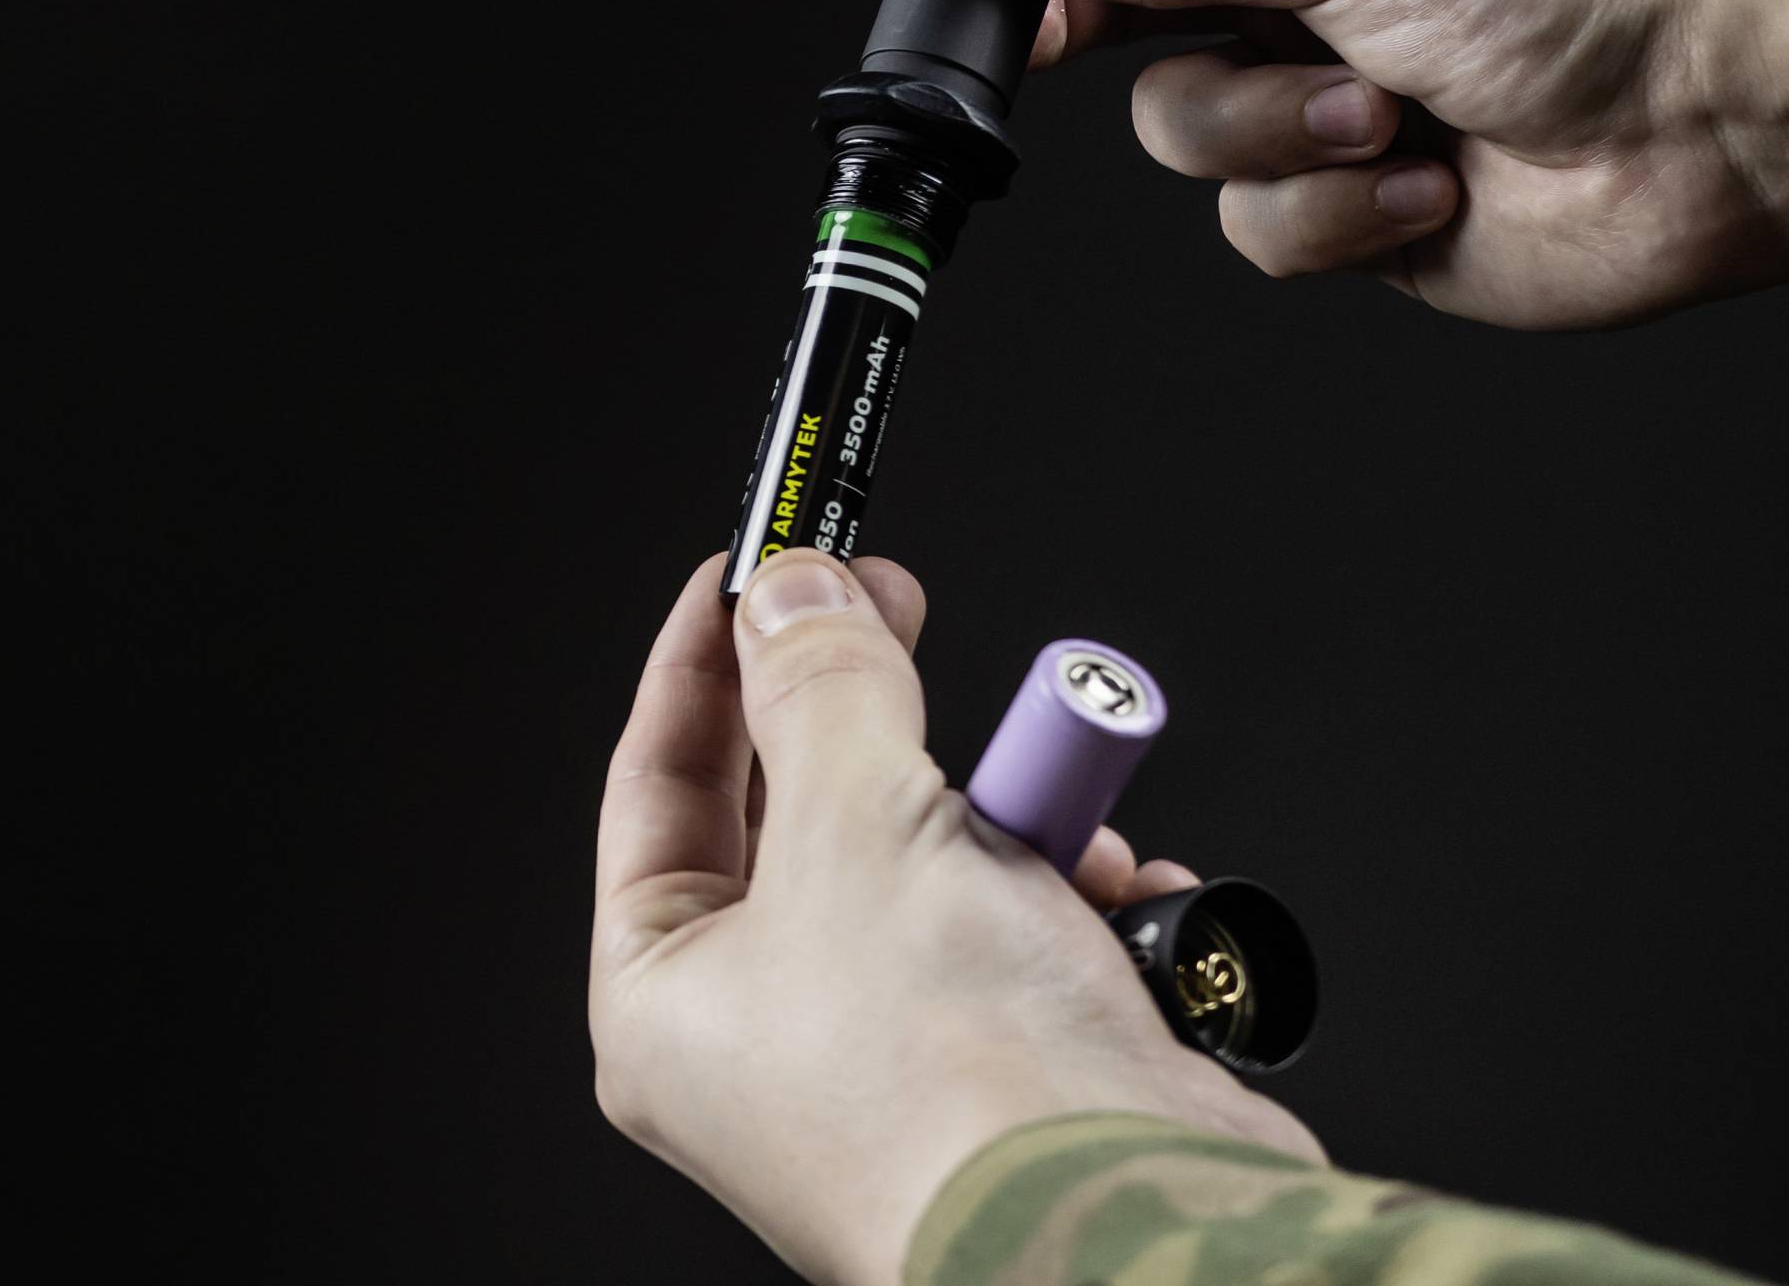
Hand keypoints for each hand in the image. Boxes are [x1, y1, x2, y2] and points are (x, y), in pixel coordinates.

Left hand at [589, 550, 1312, 1284]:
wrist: (1131, 1225)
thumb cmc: (955, 1084)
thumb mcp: (860, 821)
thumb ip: (823, 685)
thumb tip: (792, 593)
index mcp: (668, 999)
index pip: (658, 784)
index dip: (704, 660)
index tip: (754, 567)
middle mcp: (767, 1036)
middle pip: (804, 810)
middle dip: (875, 719)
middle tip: (896, 607)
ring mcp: (893, 1054)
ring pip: (934, 858)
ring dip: (1008, 811)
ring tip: (1050, 806)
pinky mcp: (1012, 1063)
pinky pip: (1031, 928)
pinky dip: (1083, 895)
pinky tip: (1124, 892)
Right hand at [939, 0, 1788, 327]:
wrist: (1721, 111)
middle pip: (1120, 24)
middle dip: (1146, 45)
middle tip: (1106, 44)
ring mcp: (1314, 94)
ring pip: (1184, 139)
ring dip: (1278, 137)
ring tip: (1387, 114)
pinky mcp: (1348, 205)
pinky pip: (1258, 226)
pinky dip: (1335, 214)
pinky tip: (1426, 184)